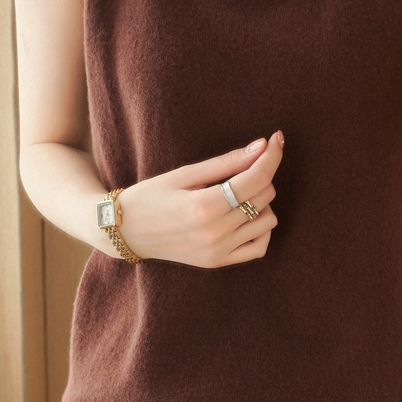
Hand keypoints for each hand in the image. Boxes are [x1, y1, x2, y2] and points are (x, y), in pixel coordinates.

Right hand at [112, 131, 283, 267]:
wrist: (124, 231)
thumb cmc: (151, 195)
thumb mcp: (185, 173)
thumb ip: (226, 161)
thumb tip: (262, 146)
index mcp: (205, 207)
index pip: (256, 178)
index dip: (272, 155)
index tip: (277, 138)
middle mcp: (215, 233)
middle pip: (264, 195)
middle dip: (260, 174)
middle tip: (240, 166)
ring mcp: (218, 251)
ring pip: (268, 220)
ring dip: (261, 201)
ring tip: (237, 192)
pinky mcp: (218, 262)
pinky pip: (259, 247)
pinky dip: (260, 228)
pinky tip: (244, 215)